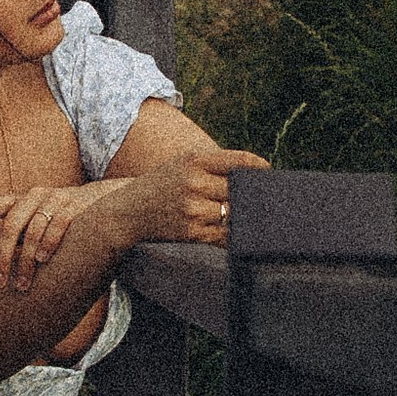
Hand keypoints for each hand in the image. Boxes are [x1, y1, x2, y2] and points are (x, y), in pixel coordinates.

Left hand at [0, 181, 102, 290]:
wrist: (104, 202)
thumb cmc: (58, 218)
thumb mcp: (32, 223)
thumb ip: (10, 234)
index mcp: (19, 200)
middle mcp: (34, 196)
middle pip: (11, 225)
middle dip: (3, 256)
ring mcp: (56, 199)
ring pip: (34, 229)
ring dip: (26, 259)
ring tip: (22, 284)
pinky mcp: (76, 207)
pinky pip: (59, 224)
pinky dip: (49, 243)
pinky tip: (43, 261)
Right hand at [131, 146, 267, 249]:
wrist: (129, 212)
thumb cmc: (162, 185)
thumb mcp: (182, 163)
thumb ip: (214, 165)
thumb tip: (254, 171)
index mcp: (194, 161)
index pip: (238, 160)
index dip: (258, 166)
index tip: (267, 171)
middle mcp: (194, 183)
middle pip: (240, 189)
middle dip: (254, 193)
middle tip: (267, 196)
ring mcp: (193, 210)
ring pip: (235, 213)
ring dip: (246, 215)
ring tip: (254, 215)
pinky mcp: (192, 233)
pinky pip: (225, 235)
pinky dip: (235, 234)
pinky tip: (240, 231)